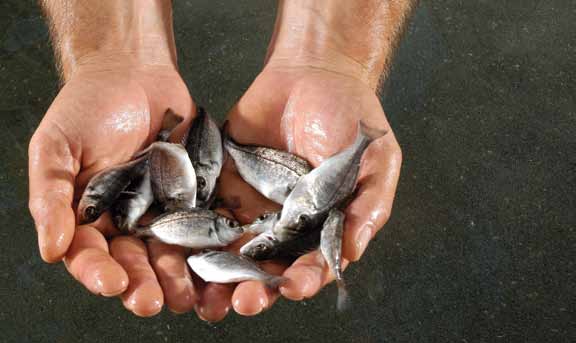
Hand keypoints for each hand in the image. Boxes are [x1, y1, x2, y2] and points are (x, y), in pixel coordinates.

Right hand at [28, 59, 199, 315]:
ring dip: (179, 277)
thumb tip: (51, 249)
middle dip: (143, 283)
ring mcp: (164, 210)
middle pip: (135, 262)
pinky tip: (219, 263)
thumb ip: (51, 197)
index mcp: (90, 217)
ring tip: (188, 297)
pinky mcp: (196, 196)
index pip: (90, 254)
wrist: (132, 72)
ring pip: (172, 252)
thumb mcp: (57, 148)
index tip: (112, 282)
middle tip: (153, 301)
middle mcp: (128, 221)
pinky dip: (212, 246)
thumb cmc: (86, 107)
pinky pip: (205, 224)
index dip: (98, 272)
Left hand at [204, 63, 401, 318]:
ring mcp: (253, 204)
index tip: (294, 286)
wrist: (313, 71)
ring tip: (209, 294)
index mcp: (322, 224)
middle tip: (244, 302)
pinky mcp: (225, 182)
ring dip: (221, 273)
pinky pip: (206, 211)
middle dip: (256, 288)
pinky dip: (193, 233)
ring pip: (233, 248)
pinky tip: (183, 251)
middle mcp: (286, 222)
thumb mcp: (376, 161)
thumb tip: (351, 252)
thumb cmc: (353, 117)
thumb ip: (367, 207)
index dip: (305, 278)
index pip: (312, 262)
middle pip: (268, 265)